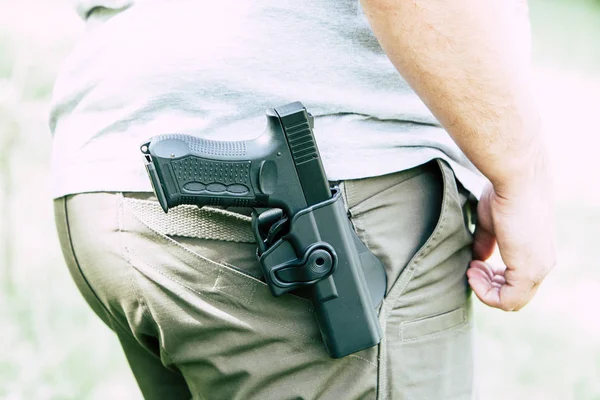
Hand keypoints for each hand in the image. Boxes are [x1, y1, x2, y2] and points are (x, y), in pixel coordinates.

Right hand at [466, 178, 556, 310]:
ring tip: (471, 267)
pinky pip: (507, 300)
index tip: (475, 261)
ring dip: (485, 290)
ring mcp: (538, 269)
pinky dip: (485, 292)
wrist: (515, 180)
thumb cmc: (503, 193)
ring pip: (512, 301)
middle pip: (515, 295)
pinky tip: (473, 270)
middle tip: (471, 266)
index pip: (517, 281)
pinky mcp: (529, 271)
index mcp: (537, 252)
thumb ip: (486, 244)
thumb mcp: (491, 224)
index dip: (492, 278)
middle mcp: (543, 263)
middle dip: (487, 285)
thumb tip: (479, 259)